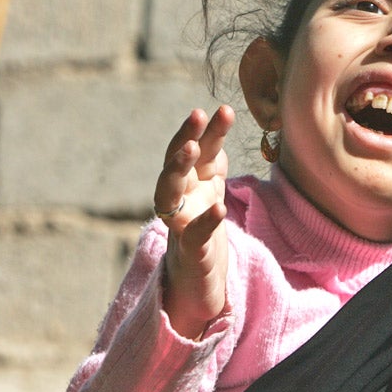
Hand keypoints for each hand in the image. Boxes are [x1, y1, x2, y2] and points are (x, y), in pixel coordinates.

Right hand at [153, 105, 234, 338]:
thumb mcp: (211, 193)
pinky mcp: (191, 253)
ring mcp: (180, 225)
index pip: (197, 151)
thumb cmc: (203, 233)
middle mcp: (179, 199)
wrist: (198, 283)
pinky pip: (194, 235)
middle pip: (176, 163)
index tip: (221, 108)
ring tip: (190, 147)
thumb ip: (212, 164)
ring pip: (169, 192)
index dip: (208, 130)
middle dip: (185, 137)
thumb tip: (216, 132)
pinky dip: (206, 221)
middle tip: (197, 113)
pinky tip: (219, 208)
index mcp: (189, 184)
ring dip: (177, 168)